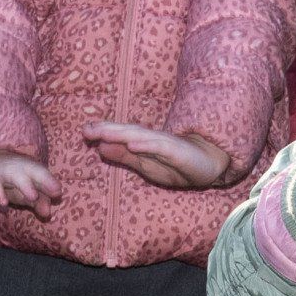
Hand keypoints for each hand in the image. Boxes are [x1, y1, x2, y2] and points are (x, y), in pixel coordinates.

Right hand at [0, 149, 61, 213]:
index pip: (44, 174)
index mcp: (31, 169)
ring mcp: (3, 170)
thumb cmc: (8, 180)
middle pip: (34, 170)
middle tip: (56, 192)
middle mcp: (20, 167)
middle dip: (45, 179)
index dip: (51, 182)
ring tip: (33, 197)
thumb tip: (48, 213)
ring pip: (15, 175)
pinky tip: (4, 204)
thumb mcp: (24, 192)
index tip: (58, 193)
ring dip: (25, 185)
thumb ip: (38, 202)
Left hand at [84, 122, 231, 188]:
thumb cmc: (177, 165)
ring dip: (122, 134)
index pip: (120, 135)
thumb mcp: (146, 166)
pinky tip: (132, 143)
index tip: (85, 131)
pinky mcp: (178, 151)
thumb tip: (99, 148)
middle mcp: (152, 139)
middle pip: (127, 132)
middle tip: (87, 129)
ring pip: (140, 136)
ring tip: (104, 133)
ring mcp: (165, 143)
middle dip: (107, 130)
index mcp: (143, 142)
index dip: (103, 132)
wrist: (211, 164)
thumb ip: (124, 156)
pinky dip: (146, 144)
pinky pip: (160, 147)